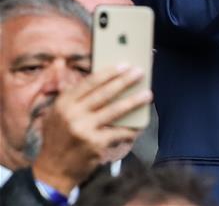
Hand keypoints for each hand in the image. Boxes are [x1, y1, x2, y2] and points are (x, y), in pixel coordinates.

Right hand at [31, 65, 151, 194]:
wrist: (53, 170)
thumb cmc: (59, 139)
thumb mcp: (56, 115)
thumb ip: (74, 99)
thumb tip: (102, 82)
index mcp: (63, 104)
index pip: (89, 83)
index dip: (108, 73)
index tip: (124, 65)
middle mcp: (72, 114)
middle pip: (105, 93)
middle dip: (125, 81)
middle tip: (139, 73)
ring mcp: (84, 129)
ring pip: (115, 110)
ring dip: (134, 101)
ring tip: (147, 95)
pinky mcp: (95, 143)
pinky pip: (119, 132)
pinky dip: (131, 129)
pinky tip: (140, 125)